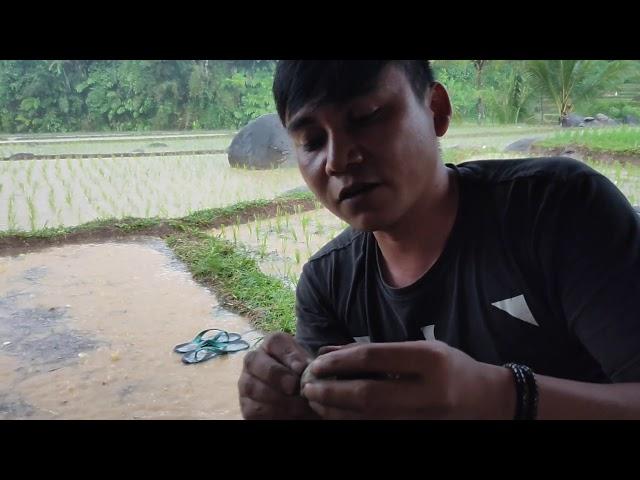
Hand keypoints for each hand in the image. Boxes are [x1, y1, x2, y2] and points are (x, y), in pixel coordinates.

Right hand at [238, 332, 319, 419]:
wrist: (300, 404)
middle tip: (294, 387)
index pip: (275, 341)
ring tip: (299, 405)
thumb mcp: (312, 369)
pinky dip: (273, 412)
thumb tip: (319, 357)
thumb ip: (315, 361)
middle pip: (254, 360)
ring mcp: (246, 383)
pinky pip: (254, 408)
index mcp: (272, 345)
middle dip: (276, 374)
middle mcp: (254, 360)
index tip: (302, 368)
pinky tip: (290, 414)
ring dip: (277, 398)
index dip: (288, 354)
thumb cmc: (306, 380)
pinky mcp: (246, 405)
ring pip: (252, 386)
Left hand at [300, 340, 514, 419]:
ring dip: (335, 412)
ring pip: (368, 419)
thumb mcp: (419, 349)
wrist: (489, 402)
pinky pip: (377, 429)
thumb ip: (376, 351)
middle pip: (367, 394)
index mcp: (429, 360)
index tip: (317, 363)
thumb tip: (329, 352)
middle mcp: (429, 392)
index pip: (373, 357)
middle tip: (308, 387)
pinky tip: (336, 417)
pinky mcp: (418, 432)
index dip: (338, 361)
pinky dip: (352, 423)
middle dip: (330, 392)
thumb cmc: (449, 368)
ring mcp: (425, 419)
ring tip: (316, 402)